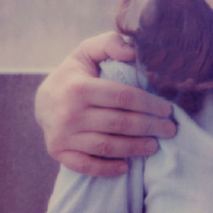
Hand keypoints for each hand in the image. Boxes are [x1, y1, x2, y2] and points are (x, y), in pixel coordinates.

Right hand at [35, 32, 176, 176]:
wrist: (43, 100)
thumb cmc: (75, 74)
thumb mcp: (88, 51)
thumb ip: (110, 44)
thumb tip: (132, 52)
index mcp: (79, 88)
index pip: (122, 97)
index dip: (149, 104)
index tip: (167, 109)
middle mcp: (69, 113)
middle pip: (119, 123)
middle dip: (150, 127)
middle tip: (170, 130)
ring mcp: (62, 135)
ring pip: (106, 146)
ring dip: (134, 148)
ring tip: (154, 145)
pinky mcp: (58, 152)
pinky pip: (85, 165)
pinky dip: (106, 169)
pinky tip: (125, 166)